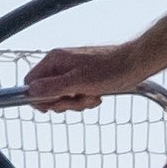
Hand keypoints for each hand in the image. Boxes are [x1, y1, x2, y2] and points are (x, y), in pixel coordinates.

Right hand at [19, 41, 137, 112]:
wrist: (135, 64)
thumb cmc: (110, 69)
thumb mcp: (79, 81)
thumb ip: (53, 87)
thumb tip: (31, 91)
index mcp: (54, 60)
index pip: (31, 82)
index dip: (38, 98)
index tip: (52, 107)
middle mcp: (60, 64)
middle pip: (46, 92)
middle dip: (63, 102)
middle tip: (78, 99)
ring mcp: (71, 72)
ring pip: (62, 97)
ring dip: (77, 103)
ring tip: (92, 96)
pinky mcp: (83, 79)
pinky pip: (75, 96)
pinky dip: (85, 100)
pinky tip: (97, 95)